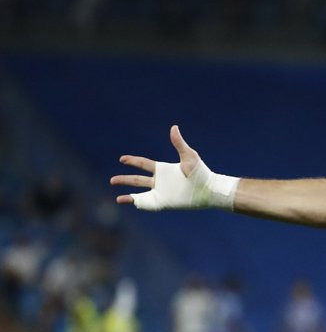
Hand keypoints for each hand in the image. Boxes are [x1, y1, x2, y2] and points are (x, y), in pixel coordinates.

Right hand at [111, 125, 237, 210]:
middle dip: (125, 179)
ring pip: (139, 193)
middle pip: (137, 180)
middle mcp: (160, 181)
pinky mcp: (163, 202)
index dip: (132, 161)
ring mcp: (161, 193)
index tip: (122, 159)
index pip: (143, 164)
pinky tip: (127, 203)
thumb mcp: (189, 156)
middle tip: (112, 181)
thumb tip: (173, 127)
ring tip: (116, 196)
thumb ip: (179, 143)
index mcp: (163, 170)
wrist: (208, 190)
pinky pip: (147, 204)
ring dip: (128, 194)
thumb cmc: (201, 173)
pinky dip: (136, 203)